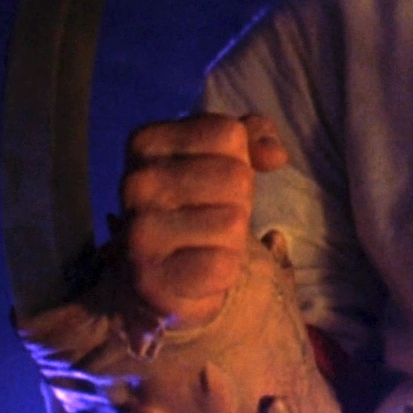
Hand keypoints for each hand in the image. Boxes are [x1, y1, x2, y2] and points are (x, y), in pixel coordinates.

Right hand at [121, 114, 287, 327]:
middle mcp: (136, 183)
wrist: (158, 275)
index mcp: (147, 143)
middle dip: (239, 199)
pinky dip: (224, 270)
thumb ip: (253, 137)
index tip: (215, 180)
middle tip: (211, 216)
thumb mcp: (223, 156)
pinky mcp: (150, 279)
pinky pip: (221, 266)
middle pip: (236, 177)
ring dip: (232, 237)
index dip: (240, 158)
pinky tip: (199, 270)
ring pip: (233, 222)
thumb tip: (275, 155)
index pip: (228, 133)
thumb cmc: (197, 205)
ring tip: (204, 242)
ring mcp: (139, 231)